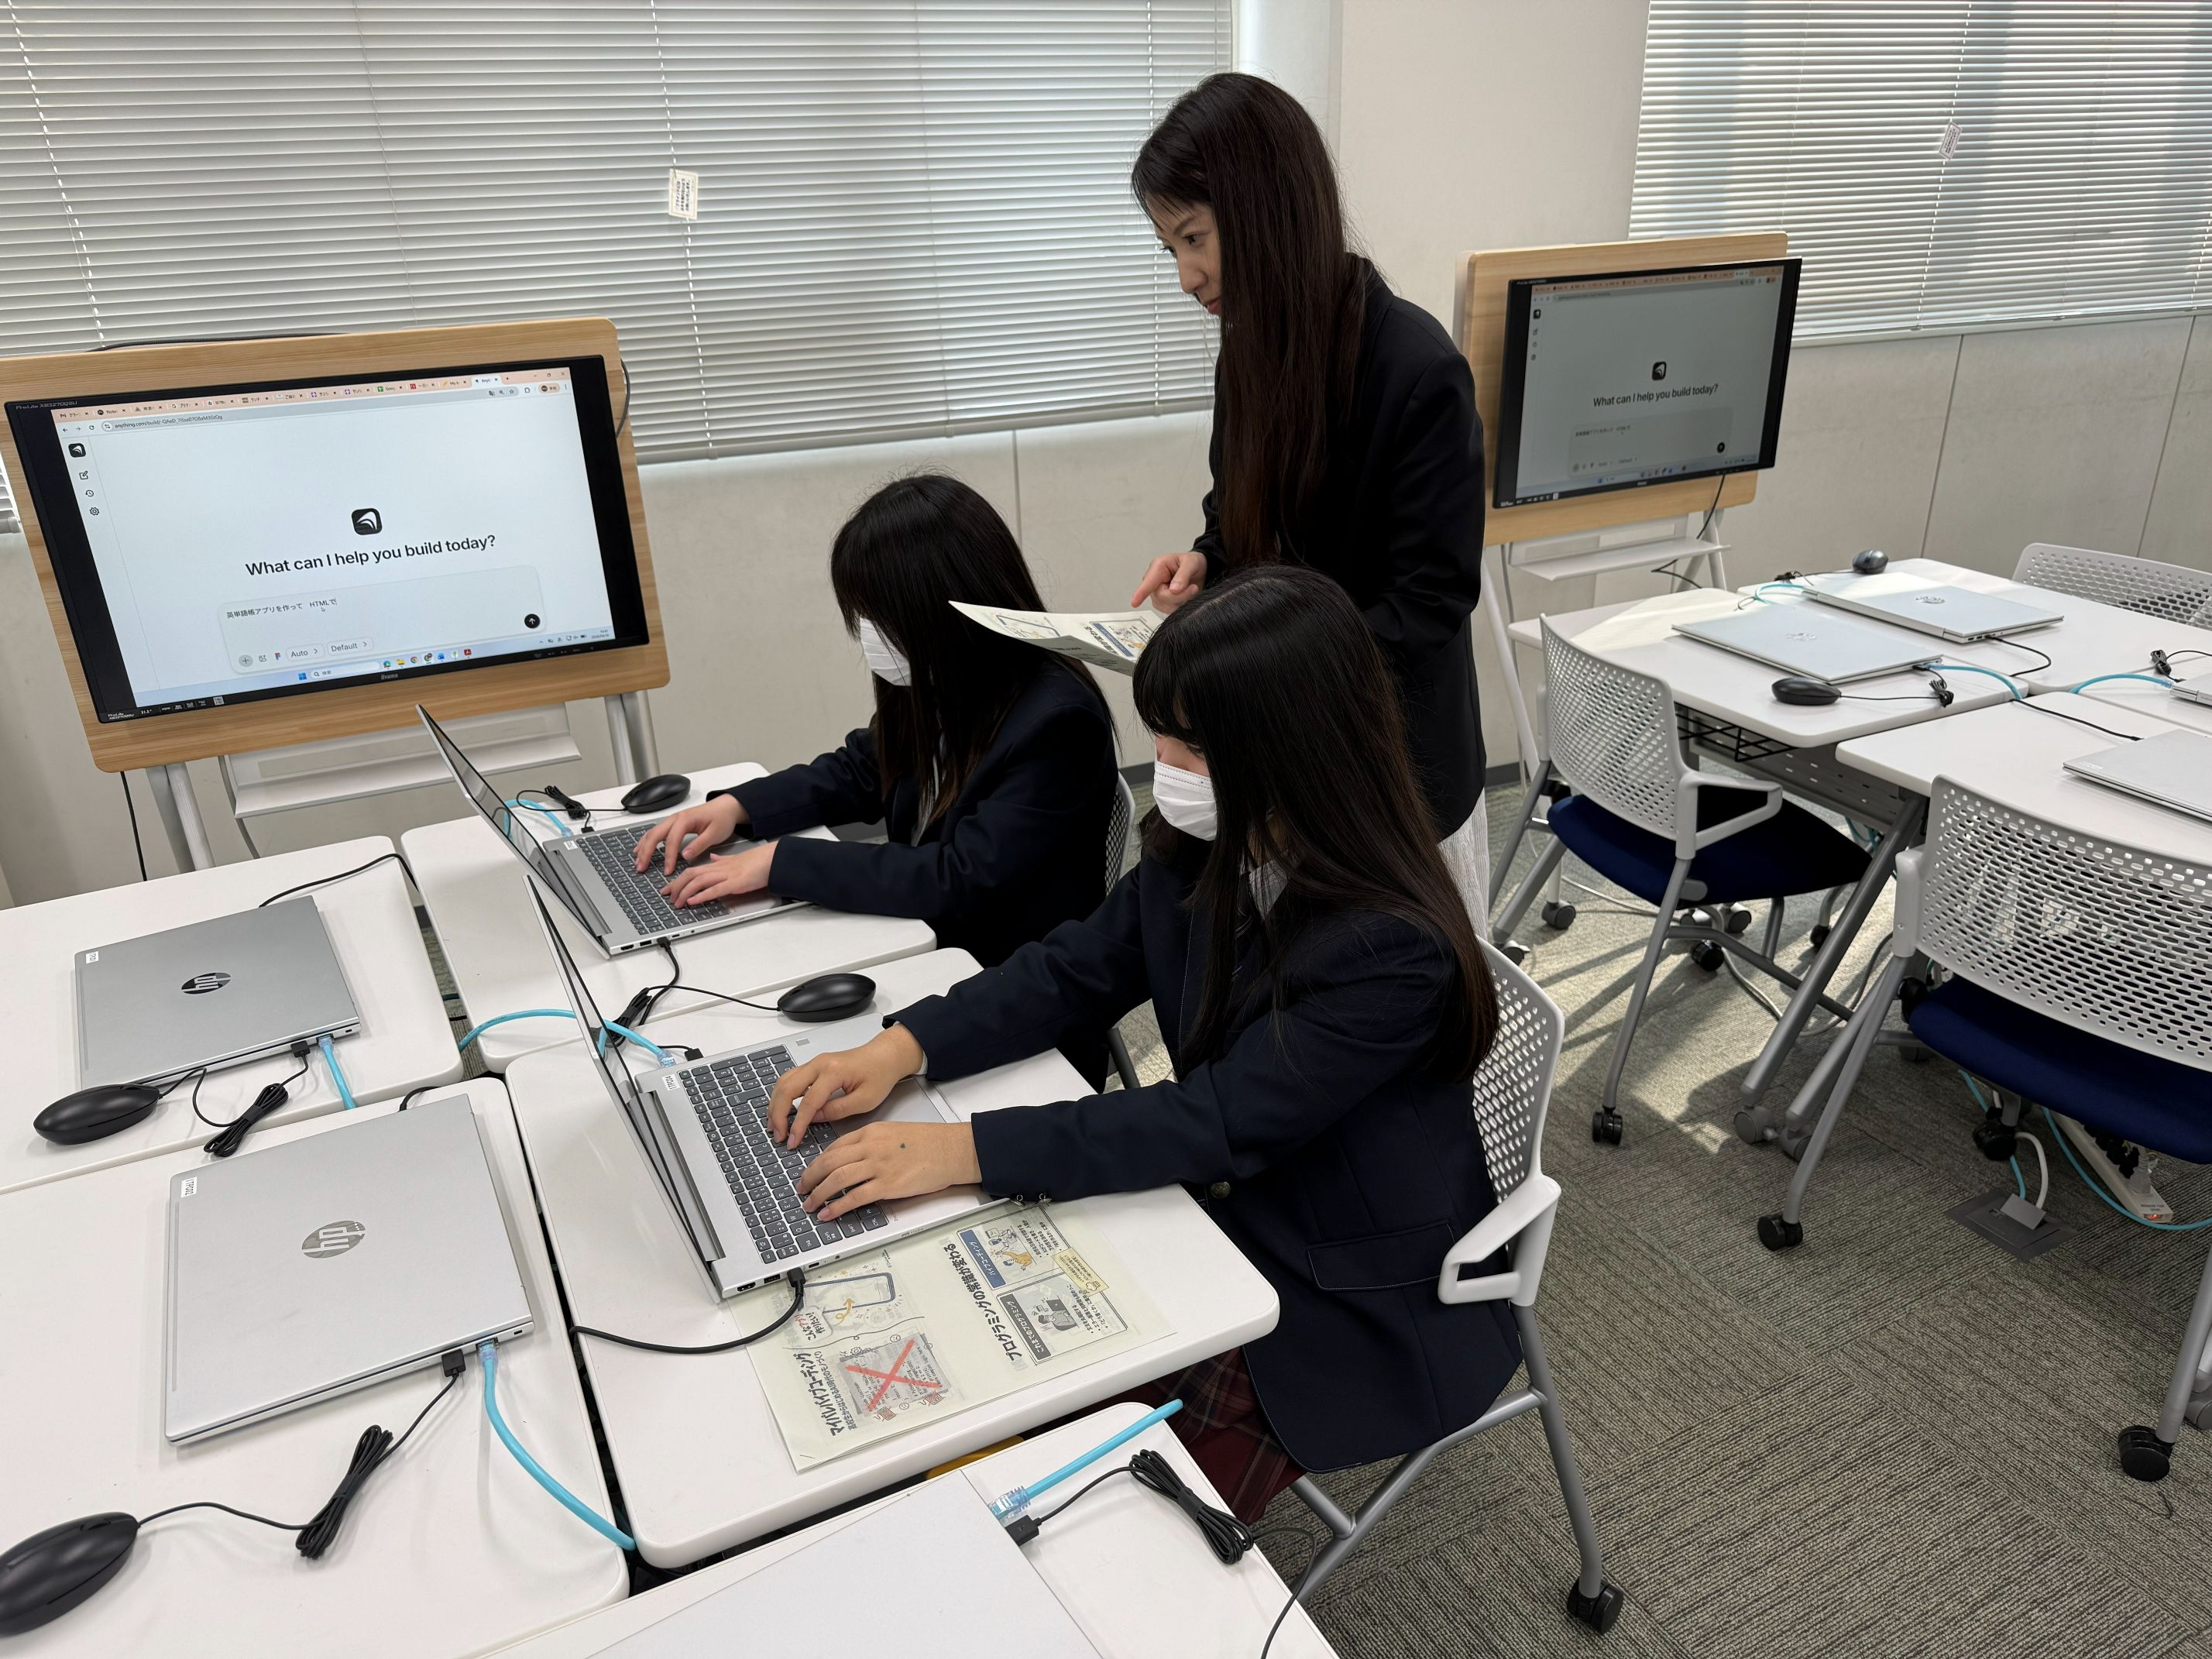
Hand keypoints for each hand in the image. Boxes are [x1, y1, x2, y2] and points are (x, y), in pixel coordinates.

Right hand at [633, 796, 744, 875]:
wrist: (726, 807)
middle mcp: (675, 818)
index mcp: (685, 819)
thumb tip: (684, 856)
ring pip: (652, 833)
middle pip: (654, 835)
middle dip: (646, 852)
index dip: (668, 857)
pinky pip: (656, 832)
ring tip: (638, 862)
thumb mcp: (715, 833)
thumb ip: (699, 844)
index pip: (671, 840)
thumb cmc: (721, 818)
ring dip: (643, 847)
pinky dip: (646, 841)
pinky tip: (641, 849)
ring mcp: (673, 820)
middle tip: (641, 868)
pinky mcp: (673, 823)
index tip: (667, 871)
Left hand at [660, 842, 774, 906]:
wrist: (772, 859)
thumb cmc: (757, 861)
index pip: (691, 871)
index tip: (667, 889)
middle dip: (676, 887)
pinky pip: (715, 890)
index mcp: (718, 865)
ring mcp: (727, 876)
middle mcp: (719, 869)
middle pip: (690, 875)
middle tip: (668, 898)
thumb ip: (723, 860)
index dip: (677, 880)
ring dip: (685, 892)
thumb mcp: (736, 859)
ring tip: (677, 903)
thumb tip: (713, 858)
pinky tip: (693, 901)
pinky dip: (702, 895)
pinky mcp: (736, 884)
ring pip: (699, 881)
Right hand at [769, 1026, 924, 1146]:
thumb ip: (837, 1110)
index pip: (807, 1102)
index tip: (792, 1141)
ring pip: (784, 1082)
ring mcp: (815, 1062)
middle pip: (787, 1089)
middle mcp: (819, 1063)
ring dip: (775, 1104)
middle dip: (778, 1115)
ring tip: (775, 1125)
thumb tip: (813, 1119)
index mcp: (833, 1071)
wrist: (885, 1055)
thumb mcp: (865, 1100)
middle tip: (779, 1135)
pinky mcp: (814, 1065)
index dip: (798, 1125)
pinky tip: (781, 1108)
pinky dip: (782, 1095)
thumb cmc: (880, 1073)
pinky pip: (790, 1078)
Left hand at [798, 1121, 979, 1221]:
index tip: (810, 1172)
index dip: (817, 1162)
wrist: (952, 1150)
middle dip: (810, 1177)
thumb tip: (853, 1161)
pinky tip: (828, 1214)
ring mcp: (878, 1165)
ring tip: (809, 1204)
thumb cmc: (930, 1142)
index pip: (835, 1147)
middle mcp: (870, 1147)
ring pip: (836, 1179)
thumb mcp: (895, 1133)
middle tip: (801, 1189)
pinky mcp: (888, 1184)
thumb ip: (872, 1144)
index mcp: (871, 1132)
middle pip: (829, 1162)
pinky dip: (837, 1207)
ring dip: (818, 1194)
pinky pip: (854, 1197)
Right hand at [1131, 552, 1206, 613]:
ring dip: (1182, 601)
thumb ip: (1183, 575)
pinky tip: (1186, 596)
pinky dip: (1181, 605)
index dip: (1141, 593)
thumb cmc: (1192, 563)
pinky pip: (1171, 610)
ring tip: (1190, 589)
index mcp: (1158, 567)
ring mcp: (1158, 593)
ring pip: (1167, 605)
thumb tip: (1174, 589)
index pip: (1148, 583)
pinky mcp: (1163, 603)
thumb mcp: (1192, 563)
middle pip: (1162, 597)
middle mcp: (1154, 581)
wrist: (1199, 570)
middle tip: (1193, 588)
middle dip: (1180, 596)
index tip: (1134, 602)